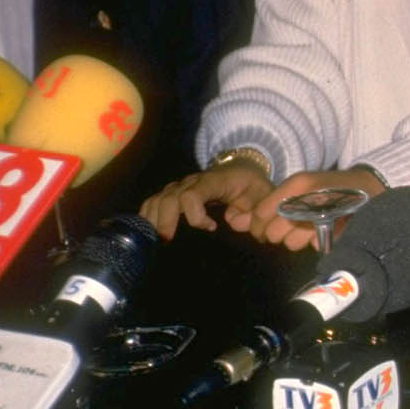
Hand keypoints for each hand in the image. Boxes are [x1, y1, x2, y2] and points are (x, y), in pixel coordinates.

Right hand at [139, 161, 271, 238]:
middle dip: (165, 220)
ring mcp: (180, 186)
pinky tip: (147, 233)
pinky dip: (147, 216)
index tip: (211, 227)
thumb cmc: (251, 184)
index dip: (195, 214)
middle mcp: (192, 182)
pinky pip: (153, 202)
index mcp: (214, 181)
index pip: (193, 194)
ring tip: (156, 241)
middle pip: (169, 197)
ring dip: (153, 220)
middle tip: (167, 241)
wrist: (242, 168)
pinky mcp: (173, 193)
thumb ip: (255, 210)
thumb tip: (234, 223)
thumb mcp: (262, 194)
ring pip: (157, 199)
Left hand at [239, 168, 388, 249]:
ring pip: (289, 242)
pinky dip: (313, 244)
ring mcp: (320, 213)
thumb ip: (271, 205)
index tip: (265, 230)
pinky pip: (309, 246)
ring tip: (310, 229)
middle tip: (292, 228)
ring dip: (296, 240)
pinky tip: (322, 234)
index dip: (259, 226)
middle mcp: (306, 197)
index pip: (260, 213)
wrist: (371, 186)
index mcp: (296, 184)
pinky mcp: (332, 229)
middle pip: (272, 231)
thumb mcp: (300, 189)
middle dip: (278, 235)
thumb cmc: (330, 188)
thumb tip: (238, 222)